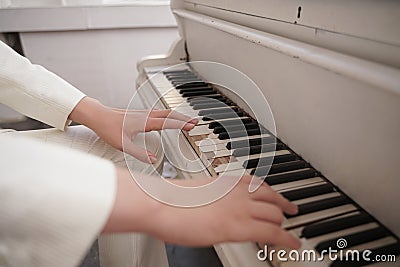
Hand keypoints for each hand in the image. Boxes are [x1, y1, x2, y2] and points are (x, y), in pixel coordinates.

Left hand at [69, 97, 197, 162]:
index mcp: (144, 122)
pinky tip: (167, 118)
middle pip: (169, 114)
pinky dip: (168, 115)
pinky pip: (158, 112)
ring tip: (186, 119)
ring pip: (164, 112)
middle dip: (184, 117)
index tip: (192, 125)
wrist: (97, 116)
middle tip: (195, 121)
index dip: (181, 124)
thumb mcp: (123, 145)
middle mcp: (145, 116)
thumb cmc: (107, 127)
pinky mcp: (139, 114)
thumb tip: (153, 160)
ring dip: (177, 115)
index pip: (167, 122)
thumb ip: (139, 153)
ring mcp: (142, 113)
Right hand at [103, 170, 300, 248]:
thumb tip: (219, 205)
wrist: (162, 204)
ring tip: (288, 232)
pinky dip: (287, 240)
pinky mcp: (239, 227)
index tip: (280, 200)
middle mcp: (239, 192)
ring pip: (275, 215)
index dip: (275, 195)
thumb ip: (216, 196)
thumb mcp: (200, 191)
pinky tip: (293, 245)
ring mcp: (241, 209)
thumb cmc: (173, 200)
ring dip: (283, 224)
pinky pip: (272, 233)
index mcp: (229, 181)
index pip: (261, 185)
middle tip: (289, 214)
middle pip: (272, 199)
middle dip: (282, 209)